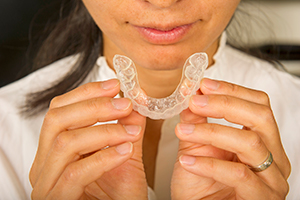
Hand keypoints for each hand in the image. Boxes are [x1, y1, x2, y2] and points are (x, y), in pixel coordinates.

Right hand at [29, 79, 147, 199]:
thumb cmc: (117, 197)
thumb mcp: (125, 159)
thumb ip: (128, 132)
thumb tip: (135, 106)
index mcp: (55, 151)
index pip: (60, 110)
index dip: (86, 93)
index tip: (115, 85)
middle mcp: (44, 165)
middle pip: (56, 120)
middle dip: (94, 107)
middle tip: (124, 104)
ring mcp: (46, 184)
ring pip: (65, 143)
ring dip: (104, 131)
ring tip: (131, 132)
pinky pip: (76, 173)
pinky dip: (103, 157)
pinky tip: (125, 151)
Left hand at [171, 78, 289, 198]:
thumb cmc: (201, 187)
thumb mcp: (196, 148)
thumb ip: (196, 122)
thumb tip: (192, 95)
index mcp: (262, 142)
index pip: (258, 105)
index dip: (232, 90)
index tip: (204, 85)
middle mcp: (274, 159)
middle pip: (261, 117)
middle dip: (225, 104)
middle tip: (196, 101)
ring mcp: (271, 180)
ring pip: (250, 143)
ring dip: (211, 131)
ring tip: (184, 131)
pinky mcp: (261, 199)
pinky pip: (239, 175)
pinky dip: (209, 164)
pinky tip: (188, 161)